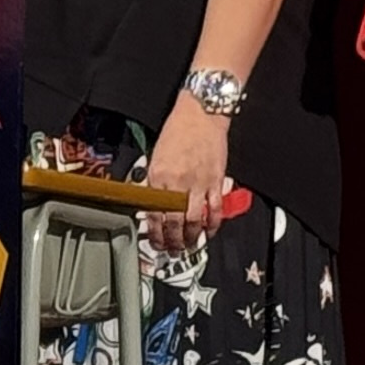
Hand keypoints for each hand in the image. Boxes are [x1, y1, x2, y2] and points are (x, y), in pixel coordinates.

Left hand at [140, 98, 232, 254]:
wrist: (201, 114)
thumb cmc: (177, 130)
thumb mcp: (156, 156)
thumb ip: (153, 181)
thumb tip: (149, 201)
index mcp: (159, 176)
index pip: (154, 213)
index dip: (155, 233)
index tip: (156, 243)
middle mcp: (178, 183)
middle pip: (174, 222)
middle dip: (172, 241)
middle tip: (172, 250)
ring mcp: (199, 183)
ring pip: (194, 220)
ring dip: (191, 237)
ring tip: (189, 245)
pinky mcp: (216, 181)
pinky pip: (215, 209)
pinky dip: (213, 224)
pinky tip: (210, 231)